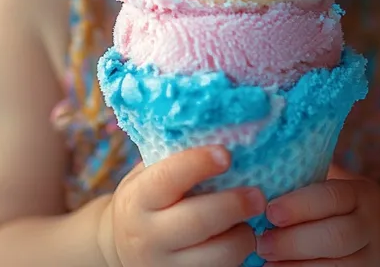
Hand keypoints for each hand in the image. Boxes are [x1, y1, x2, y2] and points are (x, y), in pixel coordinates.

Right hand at [96, 144, 265, 266]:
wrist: (120, 246)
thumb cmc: (147, 199)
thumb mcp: (148, 175)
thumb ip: (175, 158)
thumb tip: (223, 125)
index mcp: (138, 199)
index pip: (169, 178)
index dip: (199, 163)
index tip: (226, 153)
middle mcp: (147, 236)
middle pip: (199, 221)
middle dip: (235, 205)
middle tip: (259, 194)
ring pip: (217, 256)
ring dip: (242, 236)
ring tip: (249, 221)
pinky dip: (238, 257)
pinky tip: (239, 240)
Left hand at [255, 163, 379, 265]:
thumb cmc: (353, 203)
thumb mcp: (342, 182)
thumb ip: (312, 177)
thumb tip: (267, 169)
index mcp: (362, 194)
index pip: (332, 197)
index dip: (300, 206)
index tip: (270, 211)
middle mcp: (369, 227)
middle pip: (335, 237)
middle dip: (294, 242)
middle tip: (262, 242)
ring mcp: (369, 258)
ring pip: (335, 266)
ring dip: (296, 266)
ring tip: (266, 261)